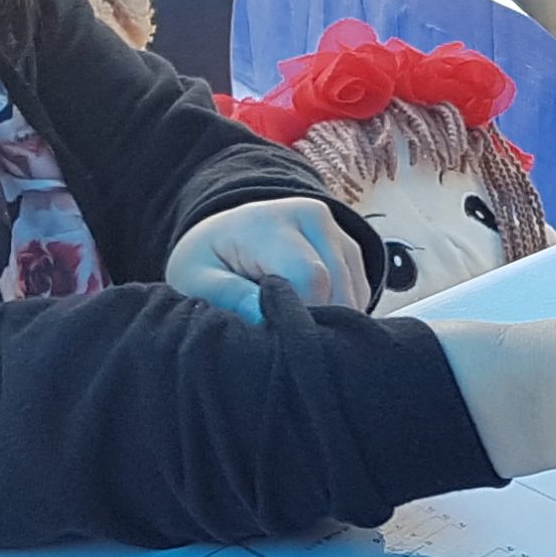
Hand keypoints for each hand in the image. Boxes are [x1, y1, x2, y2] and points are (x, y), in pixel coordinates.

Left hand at [164, 197, 370, 320]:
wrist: (223, 234)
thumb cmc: (208, 261)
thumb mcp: (196, 279)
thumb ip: (228, 295)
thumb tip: (264, 317)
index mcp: (269, 222)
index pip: (310, 278)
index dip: (297, 318)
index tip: (271, 337)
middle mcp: (312, 216)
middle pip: (339, 287)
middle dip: (314, 323)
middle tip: (280, 340)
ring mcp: (336, 229)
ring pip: (354, 292)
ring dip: (328, 320)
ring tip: (288, 323)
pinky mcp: (349, 247)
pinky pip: (359, 292)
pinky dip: (339, 313)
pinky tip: (307, 315)